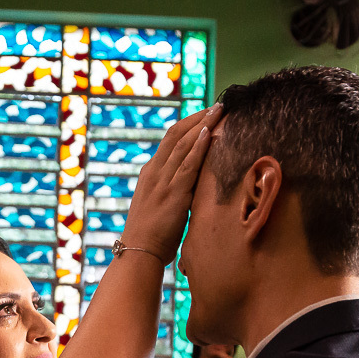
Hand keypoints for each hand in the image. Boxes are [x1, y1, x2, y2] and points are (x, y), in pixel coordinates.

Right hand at [122, 104, 222, 265]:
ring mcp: (162, 181)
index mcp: (150, 174)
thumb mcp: (160, 206)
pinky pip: (187, 164)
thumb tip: (195, 187)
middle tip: (218, 105)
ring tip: (220, 111)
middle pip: (176, 134)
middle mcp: (154, 172)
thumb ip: (174, 191)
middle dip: (198, 117)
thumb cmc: (151, 236)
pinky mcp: (172, 193)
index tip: (207, 115)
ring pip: (183, 144)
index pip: (170, 140)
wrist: (138, 252)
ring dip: (203, 124)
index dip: (189, 124)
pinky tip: (210, 133)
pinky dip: (198, 147)